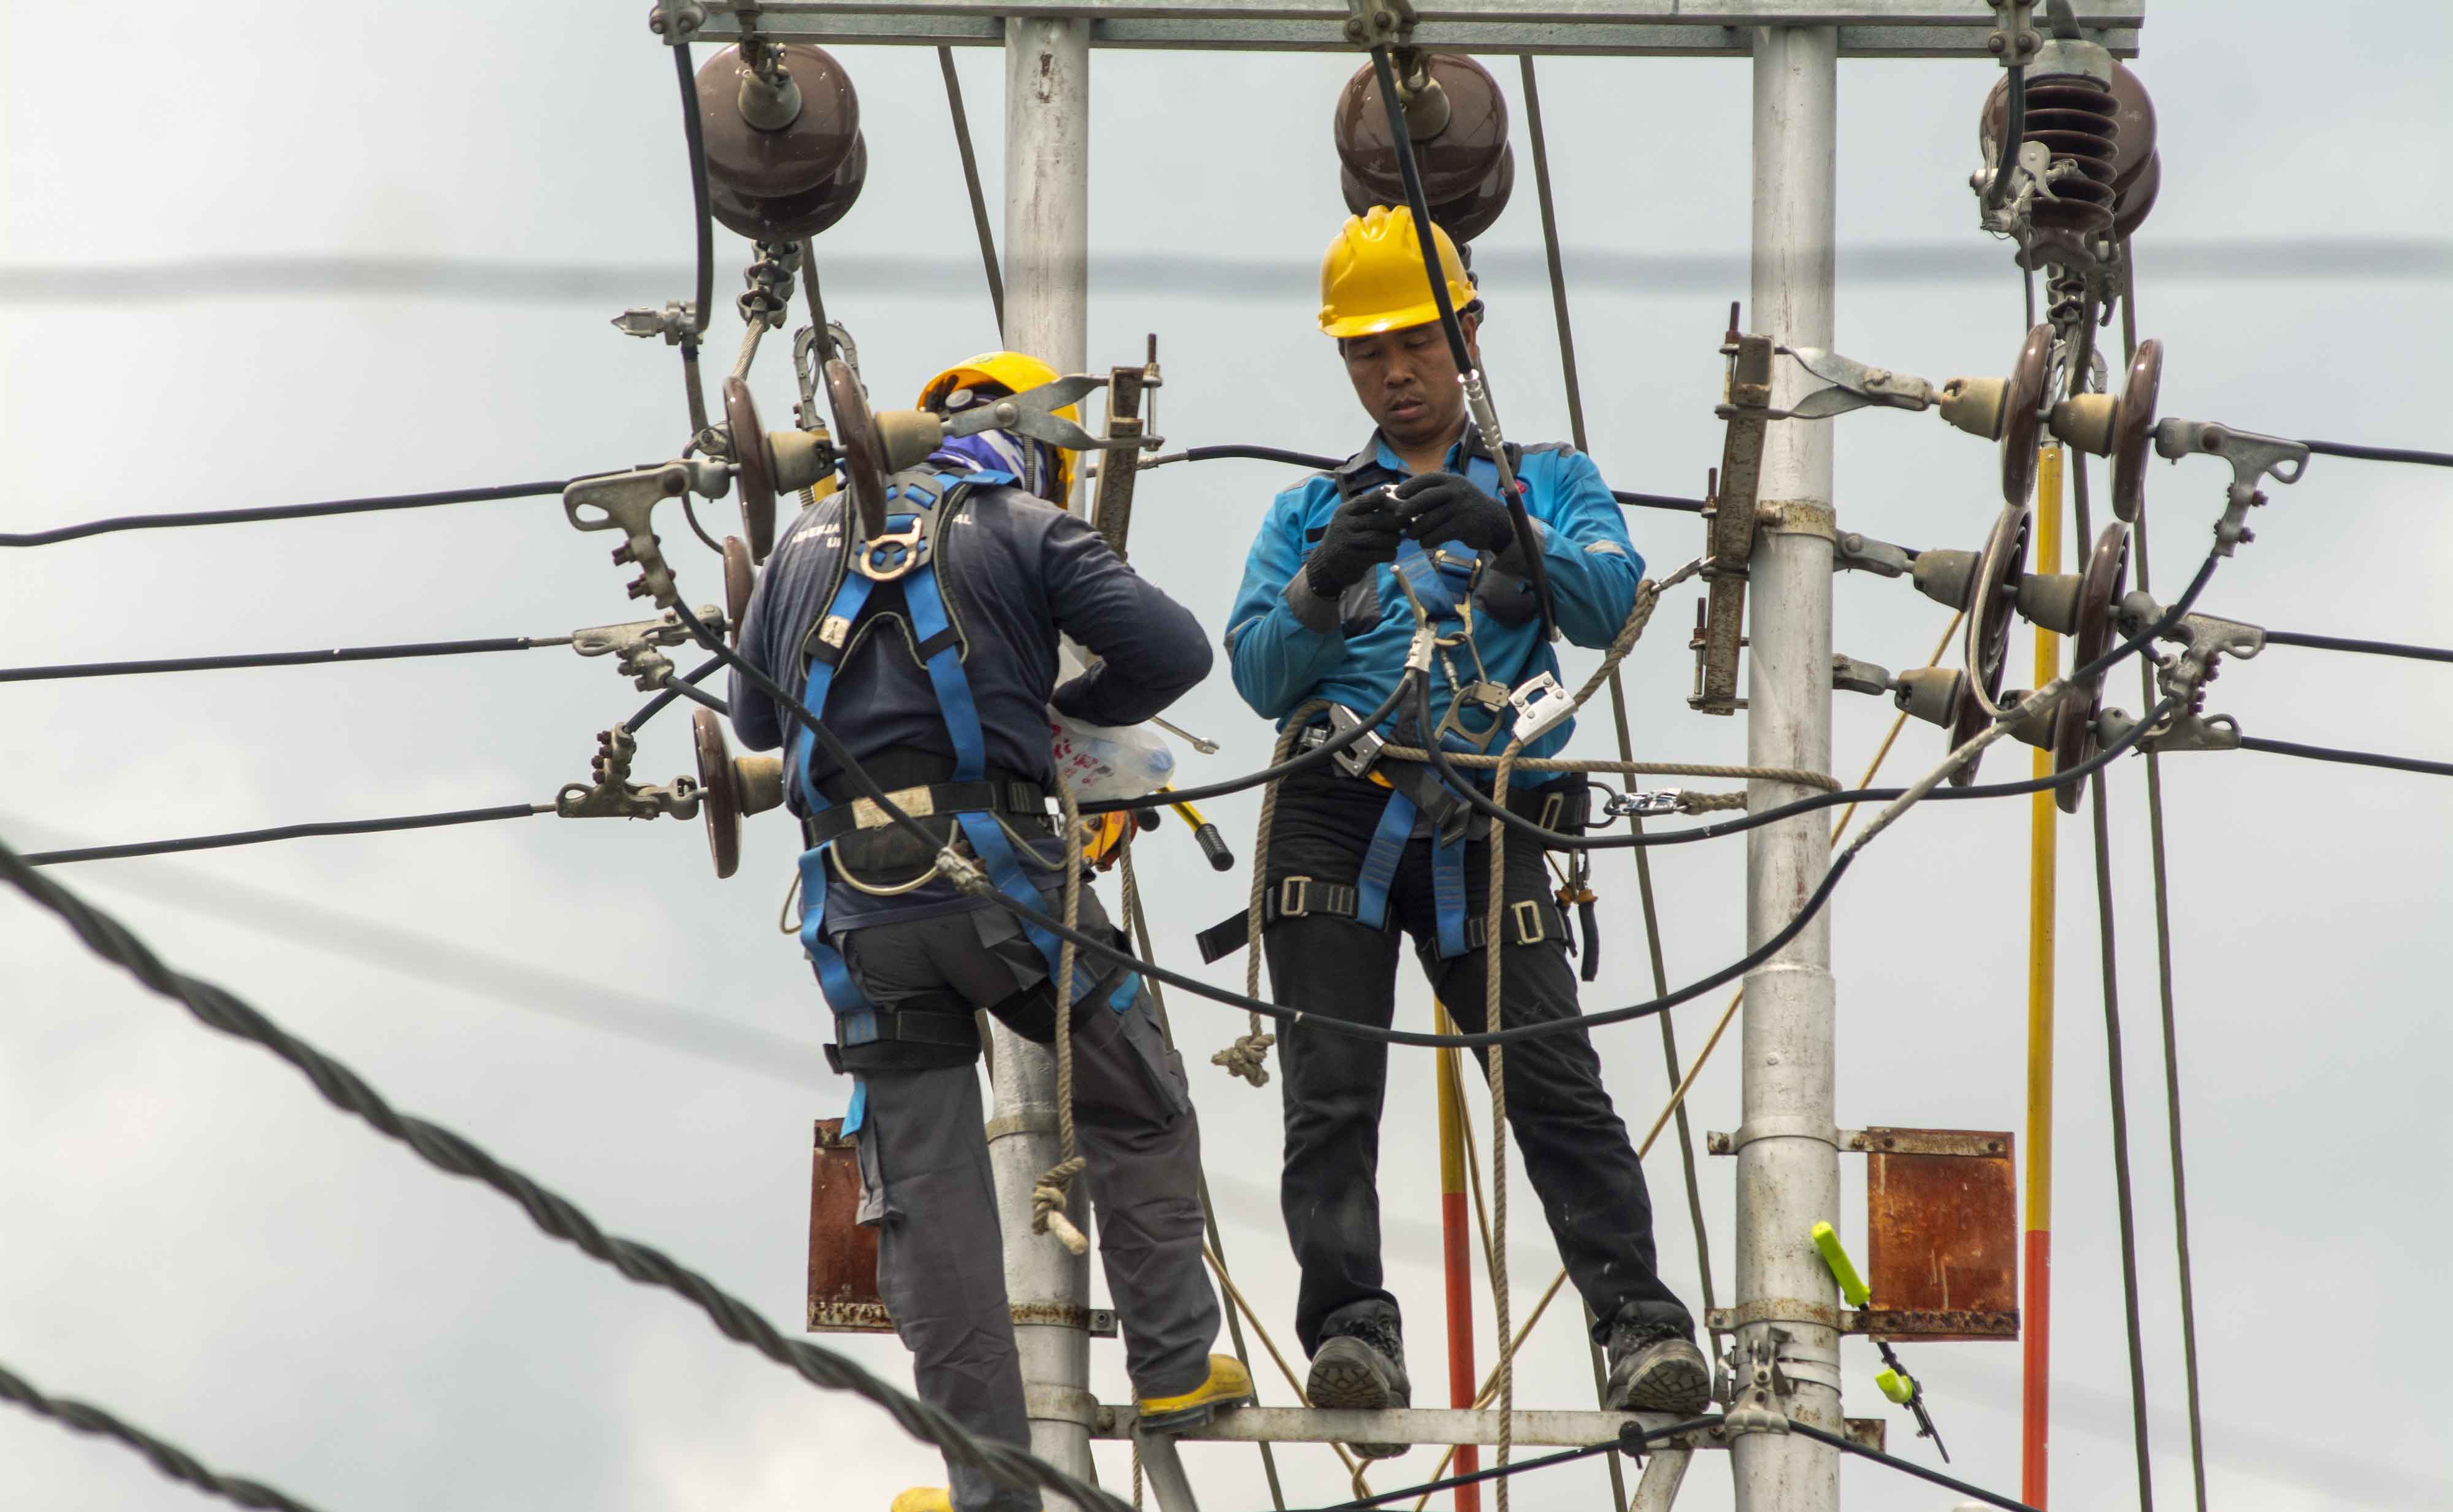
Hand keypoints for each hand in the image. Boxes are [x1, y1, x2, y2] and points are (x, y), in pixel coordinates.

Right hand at [1305, 490, 1404, 594]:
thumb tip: (1390, 492)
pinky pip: (1379, 554)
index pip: (1364, 501)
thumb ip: (1366, 508)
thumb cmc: (1347, 537)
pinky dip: (1390, 553)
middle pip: (1376, 520)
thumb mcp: (1349, 519)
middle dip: (1396, 522)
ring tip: (1397, 539)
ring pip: (1379, 538)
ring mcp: (1347, 543)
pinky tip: (1391, 552)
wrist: (1328, 565)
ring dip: (1394, 539)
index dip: (1382, 498)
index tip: (1397, 500)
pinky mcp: (1353, 559)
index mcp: (1344, 512)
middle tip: (1406, 524)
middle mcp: (1343, 525)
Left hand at [1391, 471, 1516, 552]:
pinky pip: (1440, 534)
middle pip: (1425, 498)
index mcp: (1451, 480)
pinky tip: (1425, 543)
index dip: (1408, 487)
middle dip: (1407, 508)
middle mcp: (1457, 490)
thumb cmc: (1463, 509)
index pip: (1425, 480)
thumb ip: (1429, 494)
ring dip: (1417, 529)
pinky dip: (1428, 540)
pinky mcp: (1466, 525)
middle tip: (1397, 519)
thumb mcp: (1451, 494)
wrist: (1494, 522)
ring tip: (1411, 535)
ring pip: (1431, 519)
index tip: (1396, 497)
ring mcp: (1462, 507)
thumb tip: (1394, 496)